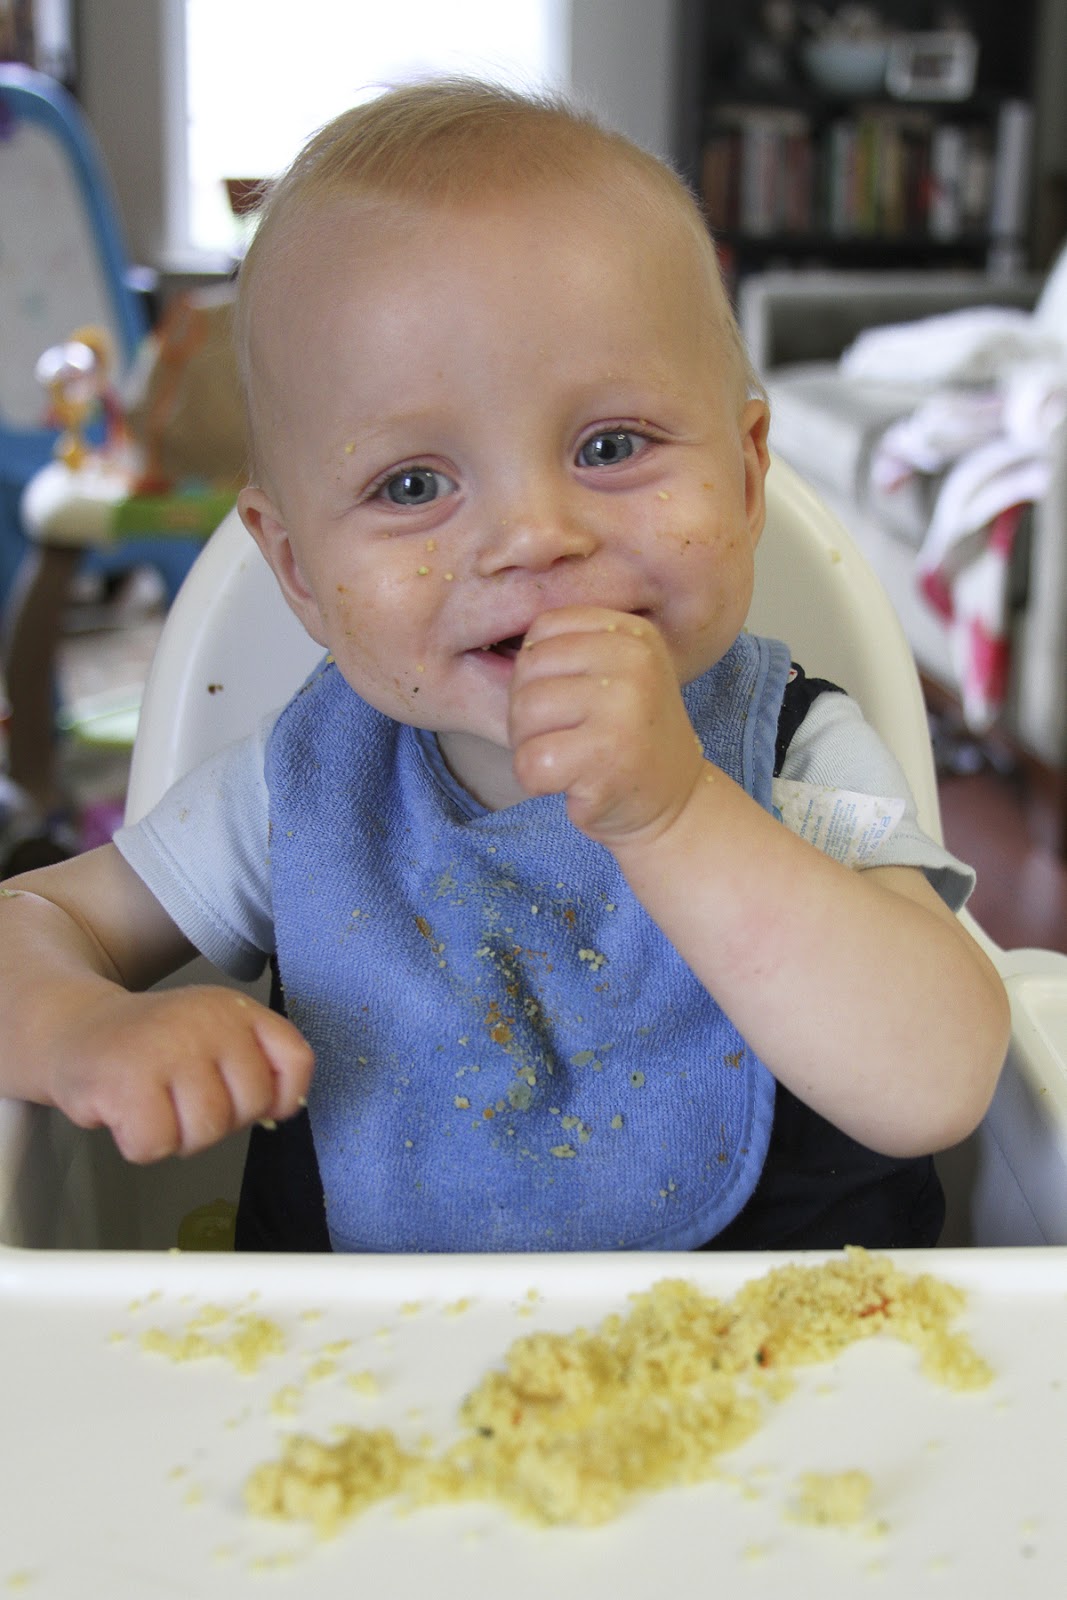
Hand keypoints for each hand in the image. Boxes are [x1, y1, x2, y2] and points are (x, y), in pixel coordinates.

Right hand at [45, 982, 313, 1162]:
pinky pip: (157, 1145)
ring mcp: (169, 1049)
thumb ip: (254, 1064)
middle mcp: (208, 1022)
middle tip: (183, 1099)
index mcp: (236, 1009)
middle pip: (251, 1107)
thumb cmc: (154, 1046)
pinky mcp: (128, 1081)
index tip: (251, 1101)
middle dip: (219, 1121)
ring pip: (206, 1132)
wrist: (76, 1029)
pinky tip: (127, 1111)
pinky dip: (140, 1143)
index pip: (296, 1060)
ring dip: (178, 1135)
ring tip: (155, 1104)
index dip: (283, 1097)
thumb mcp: (214, 1034)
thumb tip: (281, 1112)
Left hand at [508, 606, 706, 847]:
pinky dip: (535, 780)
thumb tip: (506, 638)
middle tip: (561, 737)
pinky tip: (568, 783)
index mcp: (633, 634)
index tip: (563, 700)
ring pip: (524, 713)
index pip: (545, 627)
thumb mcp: (618, 675)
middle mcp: (634, 663)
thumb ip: (574, 647)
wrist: (677, 804)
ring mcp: (622, 710)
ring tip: (566, 758)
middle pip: (528, 669)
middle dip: (528, 710)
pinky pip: (530, 761)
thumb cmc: (630, 739)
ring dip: (529, 744)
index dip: (535, 669)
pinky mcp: (604, 759)